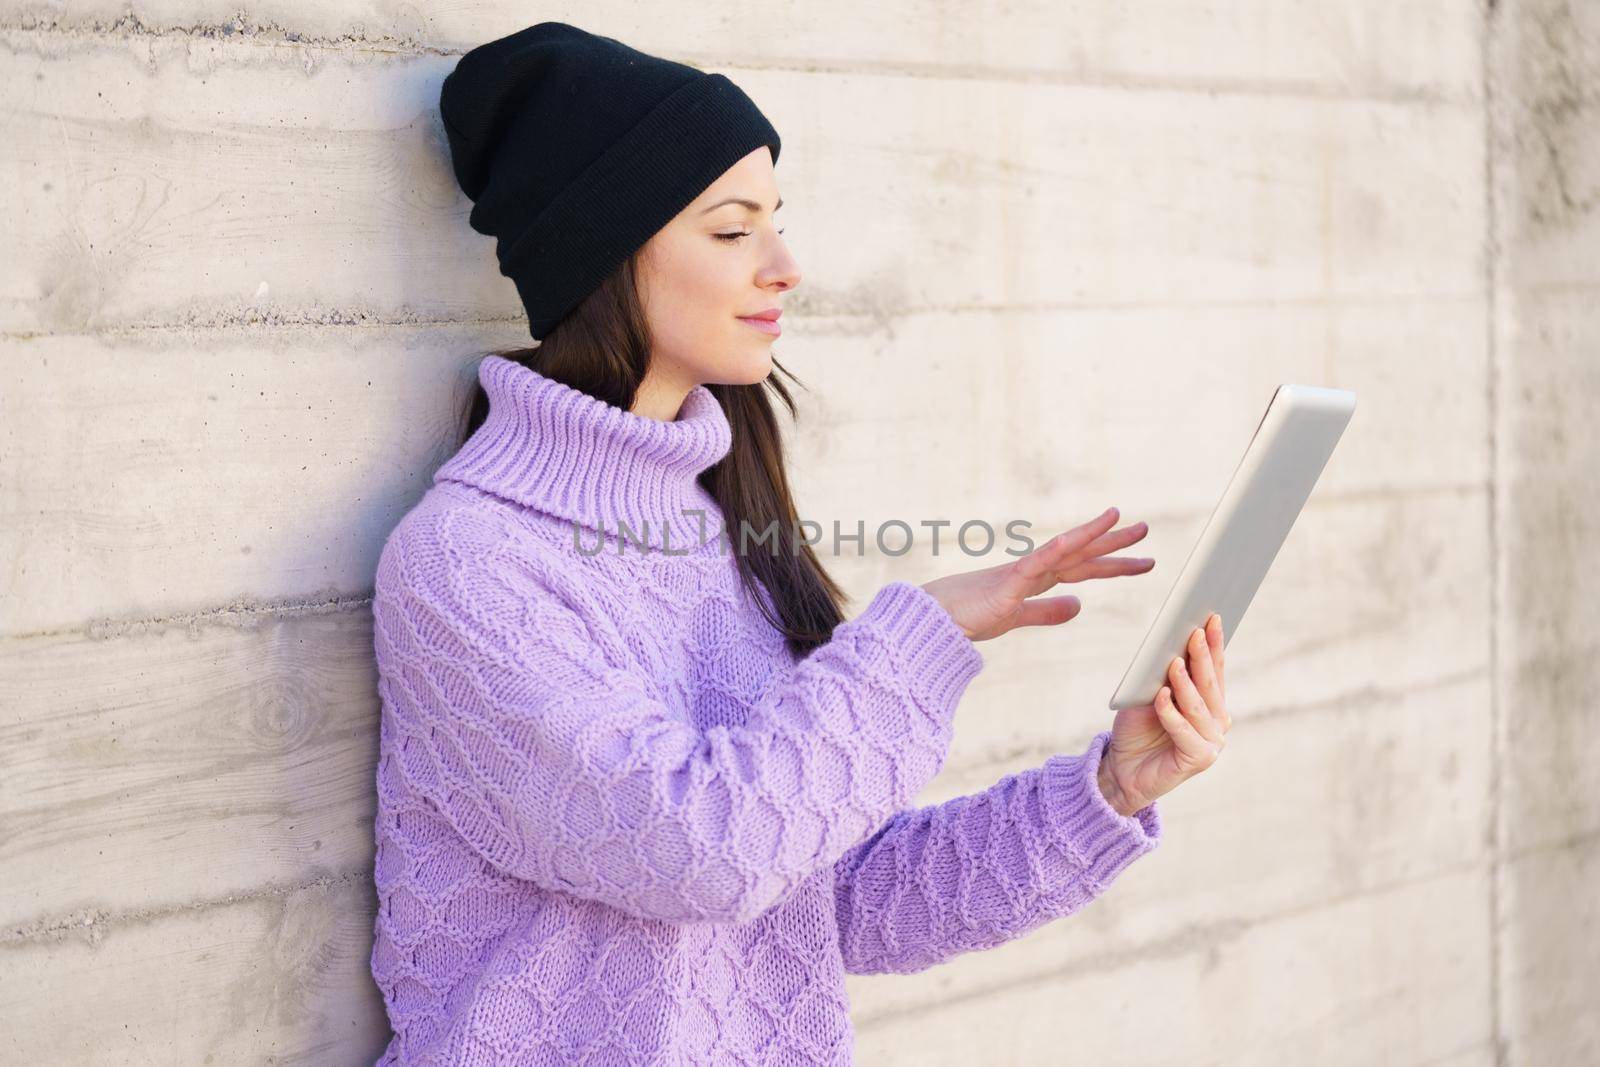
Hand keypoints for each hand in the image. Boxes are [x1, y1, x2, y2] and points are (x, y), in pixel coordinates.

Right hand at [919, 507, 1153, 641]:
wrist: (932, 621)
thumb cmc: (966, 617)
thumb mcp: (1016, 617)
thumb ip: (1046, 611)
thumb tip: (1078, 605)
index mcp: (1036, 580)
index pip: (1082, 570)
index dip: (1112, 564)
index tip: (1142, 561)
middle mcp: (1032, 570)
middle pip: (1081, 554)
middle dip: (1114, 543)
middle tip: (1145, 530)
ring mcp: (1020, 572)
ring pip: (1064, 550)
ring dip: (1094, 535)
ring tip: (1123, 520)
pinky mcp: (1007, 581)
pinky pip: (1036, 561)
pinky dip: (1057, 549)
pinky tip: (1078, 539)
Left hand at [1097, 613, 1230, 816]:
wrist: (1122, 769)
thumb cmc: (1137, 729)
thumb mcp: (1148, 695)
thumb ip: (1163, 677)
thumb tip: (1171, 647)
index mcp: (1210, 703)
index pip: (1214, 669)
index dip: (1214, 643)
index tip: (1212, 616)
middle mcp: (1216, 721)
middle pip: (1209, 684)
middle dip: (1202, 656)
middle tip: (1195, 630)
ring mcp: (1212, 742)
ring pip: (1198, 706)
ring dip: (1185, 684)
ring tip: (1174, 663)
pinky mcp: (1199, 759)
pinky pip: (1184, 731)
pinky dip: (1171, 713)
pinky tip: (1161, 697)